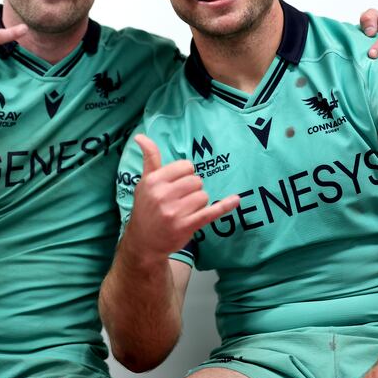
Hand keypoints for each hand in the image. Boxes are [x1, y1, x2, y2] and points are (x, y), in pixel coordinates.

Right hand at [123, 135, 239, 260]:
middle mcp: (162, 195)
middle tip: (180, 201)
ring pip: (203, 196)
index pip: (185, 166)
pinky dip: (225, 206)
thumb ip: (149, 159)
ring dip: (198, 203)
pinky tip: (236, 200)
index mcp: (153, 181)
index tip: (177, 185)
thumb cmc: (146, 209)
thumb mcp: (144, 182)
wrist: (143, 242)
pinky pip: (210, 212)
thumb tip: (141, 136)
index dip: (185, 175)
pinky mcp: (185, 226)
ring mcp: (174, 211)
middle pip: (196, 181)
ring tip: (184, 211)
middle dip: (192, 190)